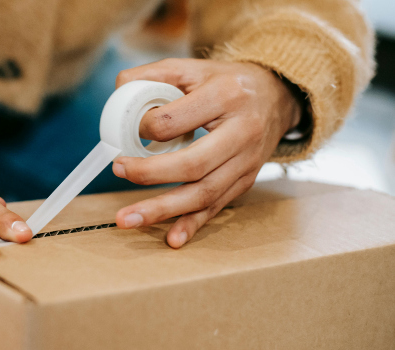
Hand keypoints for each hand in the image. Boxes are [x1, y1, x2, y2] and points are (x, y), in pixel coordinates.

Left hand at [112, 58, 301, 247]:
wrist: (276, 96)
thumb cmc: (225, 83)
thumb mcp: (193, 68)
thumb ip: (153, 74)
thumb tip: (118, 89)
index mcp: (225, 97)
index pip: (175, 121)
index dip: (145, 127)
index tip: (128, 131)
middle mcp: (242, 132)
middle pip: (192, 163)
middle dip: (149, 174)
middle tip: (118, 170)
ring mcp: (246, 162)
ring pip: (203, 193)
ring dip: (162, 210)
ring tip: (127, 219)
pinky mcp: (245, 182)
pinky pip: (216, 208)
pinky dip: (193, 225)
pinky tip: (172, 238)